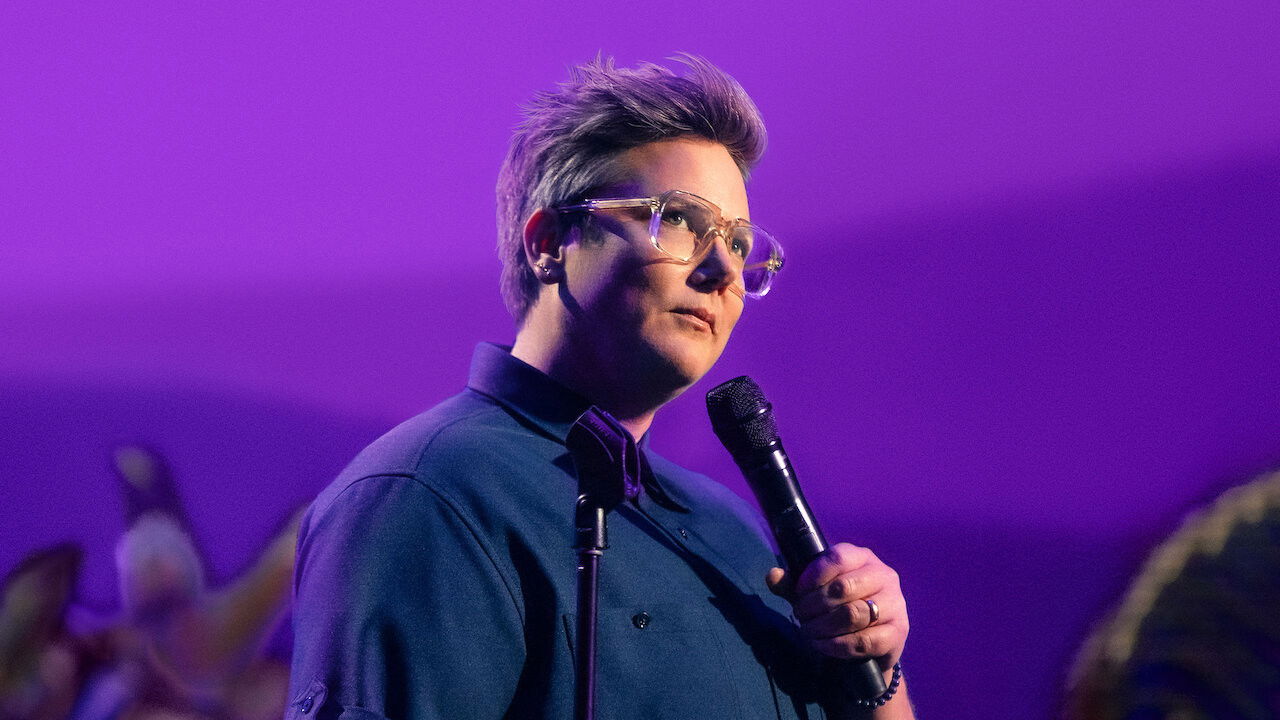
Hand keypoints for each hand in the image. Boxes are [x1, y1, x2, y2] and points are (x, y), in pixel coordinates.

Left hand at [766, 543, 908, 670]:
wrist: (869, 643)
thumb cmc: (838, 607)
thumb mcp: (814, 593)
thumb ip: (792, 584)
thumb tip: (772, 576)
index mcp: (863, 557)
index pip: (838, 557)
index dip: (812, 575)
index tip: (798, 592)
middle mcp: (884, 575)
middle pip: (843, 587)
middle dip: (814, 605)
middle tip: (800, 616)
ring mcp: (895, 603)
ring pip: (852, 614)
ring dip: (822, 627)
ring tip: (808, 632)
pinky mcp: (898, 632)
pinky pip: (863, 640)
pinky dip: (837, 645)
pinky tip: (823, 646)